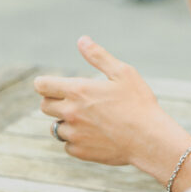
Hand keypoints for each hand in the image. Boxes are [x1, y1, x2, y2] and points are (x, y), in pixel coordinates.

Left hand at [34, 36, 190, 182]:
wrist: (149, 140)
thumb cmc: (138, 103)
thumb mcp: (123, 73)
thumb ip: (99, 56)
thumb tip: (82, 40)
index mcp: (78, 91)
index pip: (42, 85)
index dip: (44, 84)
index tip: (51, 86)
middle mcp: (70, 112)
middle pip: (44, 106)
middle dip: (54, 102)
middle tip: (76, 102)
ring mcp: (73, 133)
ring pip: (55, 126)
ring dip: (66, 123)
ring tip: (90, 120)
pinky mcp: (78, 151)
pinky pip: (67, 144)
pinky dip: (76, 140)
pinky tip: (95, 136)